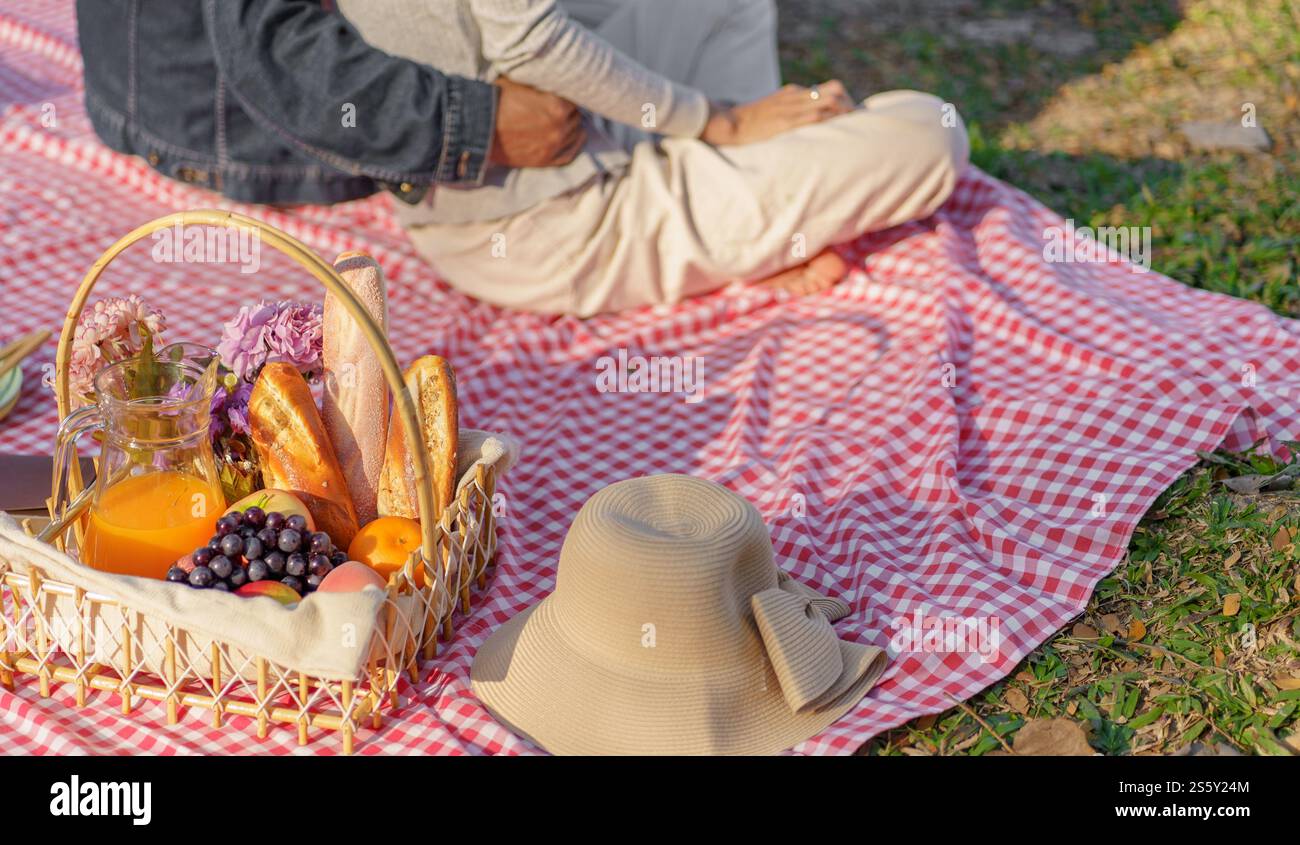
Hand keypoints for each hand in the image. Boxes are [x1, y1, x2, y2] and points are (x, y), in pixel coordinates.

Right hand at [489, 77, 585, 167]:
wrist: (478, 127)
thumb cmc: (495, 100)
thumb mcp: (520, 81)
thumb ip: (539, 82)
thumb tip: (548, 75)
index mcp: (557, 106)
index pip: (575, 98)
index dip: (568, 94)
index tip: (563, 92)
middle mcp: (560, 128)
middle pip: (576, 116)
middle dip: (569, 110)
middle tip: (562, 106)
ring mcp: (553, 146)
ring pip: (576, 134)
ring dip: (572, 126)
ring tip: (566, 121)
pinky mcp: (544, 160)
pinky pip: (569, 155)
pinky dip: (574, 145)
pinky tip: (574, 138)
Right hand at [700, 80, 854, 145]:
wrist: (730, 123)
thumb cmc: (749, 122)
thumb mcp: (771, 110)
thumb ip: (786, 112)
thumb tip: (801, 125)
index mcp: (792, 92)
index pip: (828, 88)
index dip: (844, 101)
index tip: (850, 116)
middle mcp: (796, 95)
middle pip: (834, 90)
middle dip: (849, 105)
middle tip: (856, 123)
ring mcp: (792, 107)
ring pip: (828, 101)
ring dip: (843, 113)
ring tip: (852, 128)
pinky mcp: (786, 121)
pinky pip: (814, 117)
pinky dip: (829, 122)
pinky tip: (837, 132)